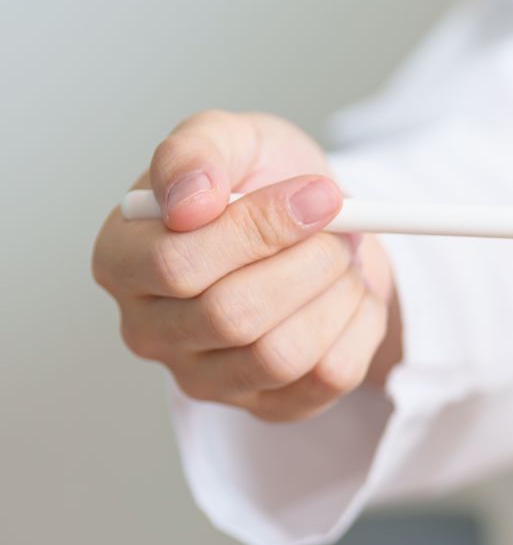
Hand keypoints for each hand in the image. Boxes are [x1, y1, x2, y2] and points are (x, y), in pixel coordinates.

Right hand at [92, 111, 400, 422]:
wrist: (318, 224)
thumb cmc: (258, 181)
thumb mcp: (228, 138)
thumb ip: (196, 150)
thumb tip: (190, 200)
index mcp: (121, 262)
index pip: (177, 264)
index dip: (259, 229)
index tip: (319, 196)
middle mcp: (150, 331)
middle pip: (231, 317)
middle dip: (307, 264)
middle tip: (342, 227)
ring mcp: (207, 379)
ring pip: (281, 356)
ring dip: (335, 296)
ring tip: (343, 257)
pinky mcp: (269, 406)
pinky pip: (327, 378)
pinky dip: (359, 326)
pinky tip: (351, 294)